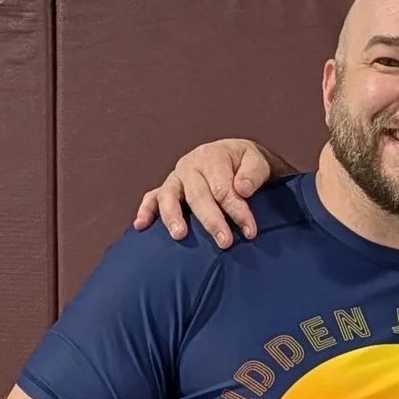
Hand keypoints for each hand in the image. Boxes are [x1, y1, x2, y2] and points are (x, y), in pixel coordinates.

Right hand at [134, 140, 276, 247]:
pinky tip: (140, 225)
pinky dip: (145, 211)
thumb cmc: (246, 164)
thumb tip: (242, 189)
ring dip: (173, 216)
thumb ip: (253, 173)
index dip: (237, 210)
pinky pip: (152, 198)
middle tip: (225, 242)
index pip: (223, 187)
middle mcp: (190, 166)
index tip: (250, 231)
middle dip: (211, 220)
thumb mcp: (258, 161)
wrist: (235, 157)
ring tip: (180, 235)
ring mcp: (176, 178)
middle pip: (198, 195)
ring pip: (170, 196)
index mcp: (213, 156)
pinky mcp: (167, 189)